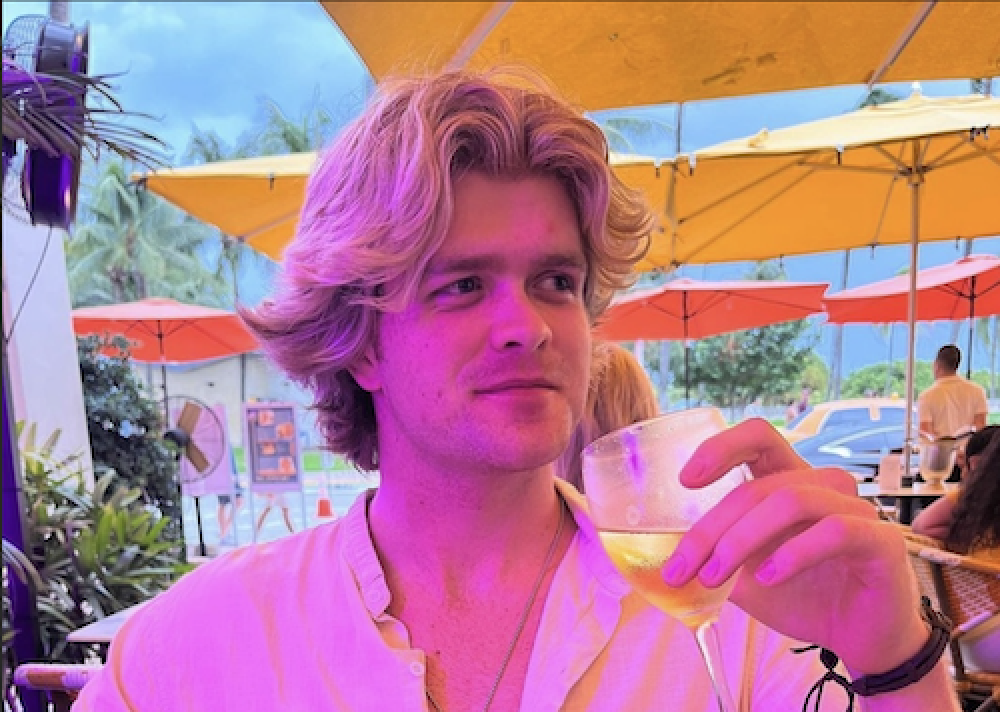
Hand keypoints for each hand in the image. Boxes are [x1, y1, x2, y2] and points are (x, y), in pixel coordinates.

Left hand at [664, 418, 927, 674]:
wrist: (862, 642)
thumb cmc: (804, 598)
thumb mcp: (745, 578)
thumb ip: (714, 559)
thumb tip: (664, 557)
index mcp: (789, 483)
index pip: (758, 438)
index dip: (720, 447)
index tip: (686, 481)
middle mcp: (823, 487)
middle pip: (757, 486)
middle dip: (710, 529)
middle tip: (681, 568)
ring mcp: (856, 509)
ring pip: (789, 501)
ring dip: (741, 540)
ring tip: (714, 577)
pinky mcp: (880, 540)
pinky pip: (833, 531)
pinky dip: (792, 553)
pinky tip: (767, 578)